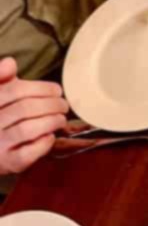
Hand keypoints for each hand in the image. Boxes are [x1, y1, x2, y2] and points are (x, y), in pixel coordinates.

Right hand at [0, 58, 68, 174]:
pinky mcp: (8, 163)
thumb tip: (10, 62)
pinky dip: (43, 143)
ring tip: (61, 119)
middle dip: (51, 104)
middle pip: (24, 108)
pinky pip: (27, 153)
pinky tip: (50, 136)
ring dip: (51, 121)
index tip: (58, 90)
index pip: (15, 90)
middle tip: (64, 105)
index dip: (41, 88)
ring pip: (27, 129)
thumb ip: (2, 77)